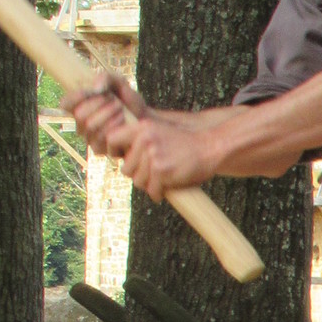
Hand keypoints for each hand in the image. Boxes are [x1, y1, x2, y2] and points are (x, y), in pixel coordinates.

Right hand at [63, 71, 145, 156]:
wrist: (147, 119)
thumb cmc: (128, 101)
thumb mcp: (119, 82)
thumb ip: (106, 78)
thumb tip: (95, 88)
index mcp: (79, 108)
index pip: (66, 104)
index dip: (75, 96)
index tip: (91, 90)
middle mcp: (82, 126)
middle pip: (80, 116)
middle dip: (99, 105)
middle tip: (115, 102)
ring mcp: (92, 140)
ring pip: (92, 128)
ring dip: (109, 115)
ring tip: (121, 110)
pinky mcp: (105, 151)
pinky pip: (105, 140)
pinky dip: (117, 128)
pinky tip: (124, 122)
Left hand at [108, 107, 234, 200]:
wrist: (210, 148)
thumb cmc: (185, 145)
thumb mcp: (159, 133)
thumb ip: (140, 141)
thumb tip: (120, 159)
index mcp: (142, 128)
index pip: (112, 139)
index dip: (114, 151)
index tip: (123, 158)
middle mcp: (144, 139)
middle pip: (126, 168)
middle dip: (137, 175)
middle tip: (151, 176)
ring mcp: (153, 154)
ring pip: (137, 181)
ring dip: (149, 185)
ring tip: (160, 182)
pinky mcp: (161, 170)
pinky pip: (151, 190)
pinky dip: (158, 194)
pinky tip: (165, 190)